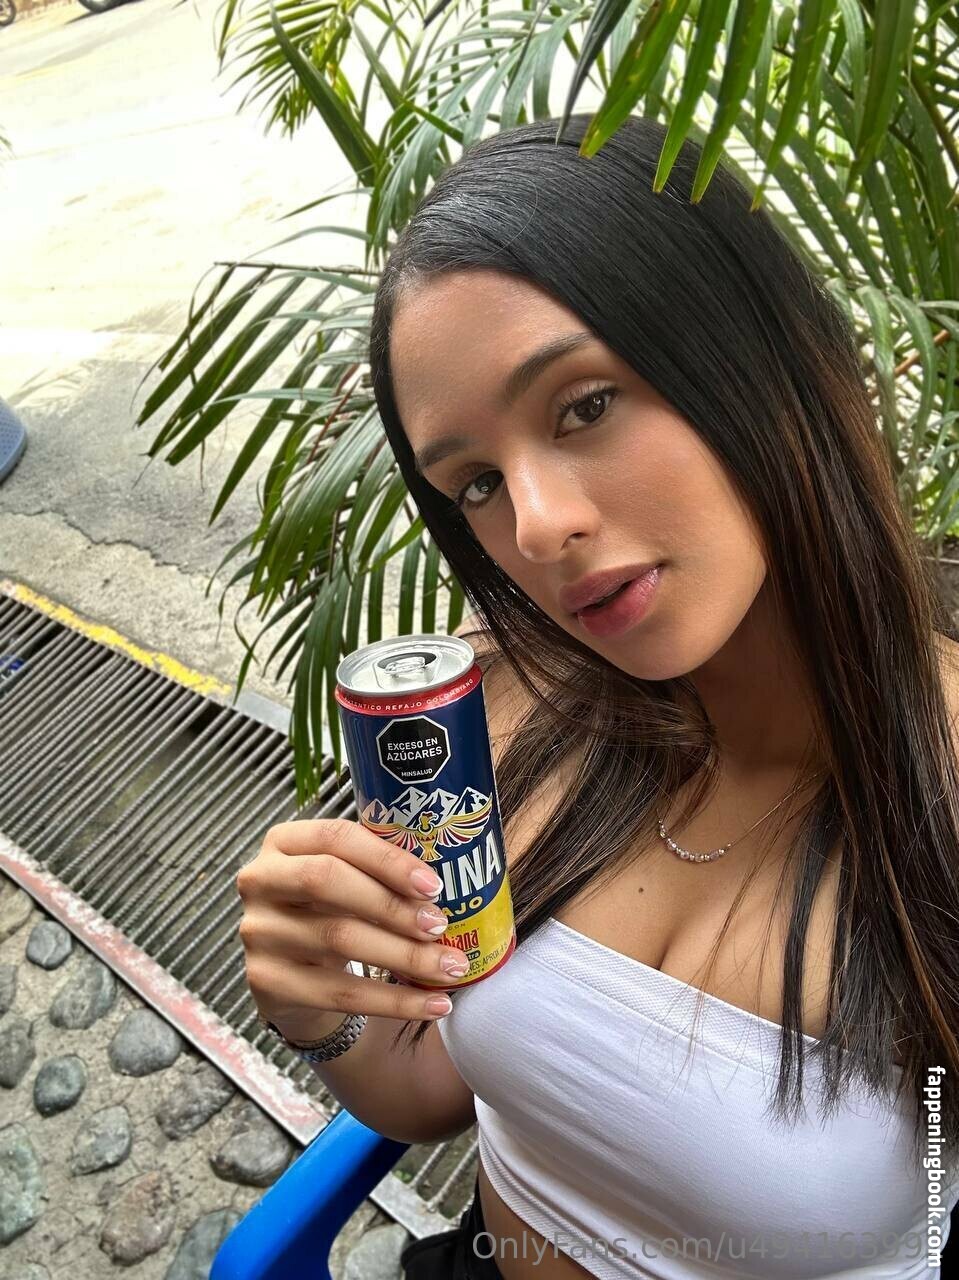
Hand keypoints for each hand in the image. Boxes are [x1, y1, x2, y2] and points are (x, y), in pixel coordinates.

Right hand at [237, 818, 464, 1035]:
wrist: (292, 972)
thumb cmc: (329, 910)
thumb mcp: (345, 880)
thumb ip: (378, 872)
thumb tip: (438, 889)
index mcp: (284, 841)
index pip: (336, 838)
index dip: (387, 859)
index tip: (433, 885)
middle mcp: (260, 880)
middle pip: (327, 882)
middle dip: (392, 905)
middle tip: (440, 926)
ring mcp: (259, 932)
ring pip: (338, 939)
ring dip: (404, 955)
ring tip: (449, 967)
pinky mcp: (266, 981)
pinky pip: (340, 993)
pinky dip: (395, 1001)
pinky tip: (434, 1003)